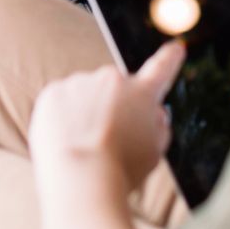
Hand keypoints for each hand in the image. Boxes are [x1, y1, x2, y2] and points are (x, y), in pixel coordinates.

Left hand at [29, 39, 184, 192]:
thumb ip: (156, 125)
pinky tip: (66, 141)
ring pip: (84, 96)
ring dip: (85, 114)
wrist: (81, 179)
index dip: (169, 59)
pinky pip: (60, 102)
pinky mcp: (53, 92)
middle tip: (107, 140)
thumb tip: (152, 111)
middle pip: (113, 91)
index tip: (176, 48)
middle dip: (112, 108)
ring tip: (85, 147)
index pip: (160, 69)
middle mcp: (112, 79)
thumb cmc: (122, 172)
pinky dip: (61, 119)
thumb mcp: (154, 152)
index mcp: (142, 94)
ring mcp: (80, 82)